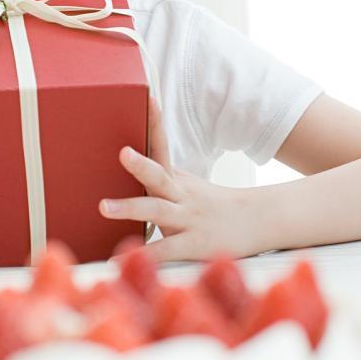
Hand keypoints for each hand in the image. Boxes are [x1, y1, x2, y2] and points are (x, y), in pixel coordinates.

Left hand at [99, 98, 255, 262]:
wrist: (257, 221)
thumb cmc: (212, 204)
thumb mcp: (187, 185)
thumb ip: (159, 177)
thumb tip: (129, 160)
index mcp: (177, 179)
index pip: (163, 146)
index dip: (155, 123)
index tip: (148, 98)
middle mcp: (181, 195)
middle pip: (159, 176)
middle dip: (140, 165)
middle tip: (122, 153)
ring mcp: (187, 219)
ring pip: (158, 211)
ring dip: (130, 208)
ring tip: (104, 206)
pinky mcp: (193, 245)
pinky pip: (164, 251)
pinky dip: (143, 255)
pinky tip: (120, 261)